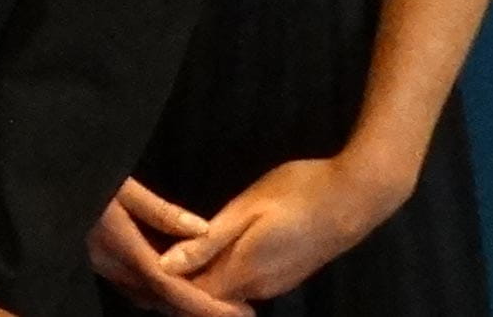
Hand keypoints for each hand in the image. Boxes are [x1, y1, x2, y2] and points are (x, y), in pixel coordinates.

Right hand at [86, 180, 247, 316]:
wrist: (36, 183)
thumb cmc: (79, 176)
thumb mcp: (121, 186)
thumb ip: (161, 211)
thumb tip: (203, 231)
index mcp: (123, 248)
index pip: (171, 287)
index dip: (206, 306)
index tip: (239, 315)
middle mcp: (113, 267)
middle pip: (163, 301)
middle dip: (198, 311)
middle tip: (236, 313)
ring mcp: (102, 268)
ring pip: (148, 299)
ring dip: (179, 305)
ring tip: (211, 304)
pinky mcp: (97, 263)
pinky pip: (135, 289)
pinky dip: (160, 295)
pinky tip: (175, 288)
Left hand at [162, 152, 412, 303]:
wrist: (359, 197)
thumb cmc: (301, 192)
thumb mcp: (248, 209)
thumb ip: (208, 242)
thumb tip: (166, 266)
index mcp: (243, 272)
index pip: (191, 297)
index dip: (161, 287)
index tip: (132, 269)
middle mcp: (258, 288)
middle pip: (207, 300)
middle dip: (175, 288)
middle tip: (139, 266)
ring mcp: (275, 284)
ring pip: (225, 295)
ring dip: (197, 283)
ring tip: (164, 261)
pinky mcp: (286, 274)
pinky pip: (242, 286)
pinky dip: (218, 278)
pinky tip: (203, 258)